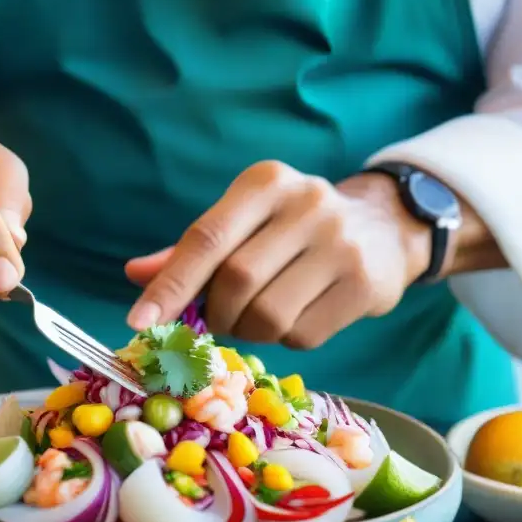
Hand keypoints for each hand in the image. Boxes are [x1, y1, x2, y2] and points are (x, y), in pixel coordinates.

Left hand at [126, 161, 432, 348]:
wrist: (386, 227)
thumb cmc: (295, 228)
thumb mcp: (246, 221)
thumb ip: (193, 250)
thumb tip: (136, 275)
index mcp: (266, 183)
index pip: (206, 238)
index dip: (171, 284)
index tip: (140, 322)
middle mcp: (306, 205)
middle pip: (235, 281)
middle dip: (216, 313)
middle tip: (219, 319)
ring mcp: (341, 244)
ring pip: (269, 315)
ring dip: (250, 330)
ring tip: (258, 316)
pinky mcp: (365, 284)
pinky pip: (303, 335)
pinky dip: (286, 339)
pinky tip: (296, 318)